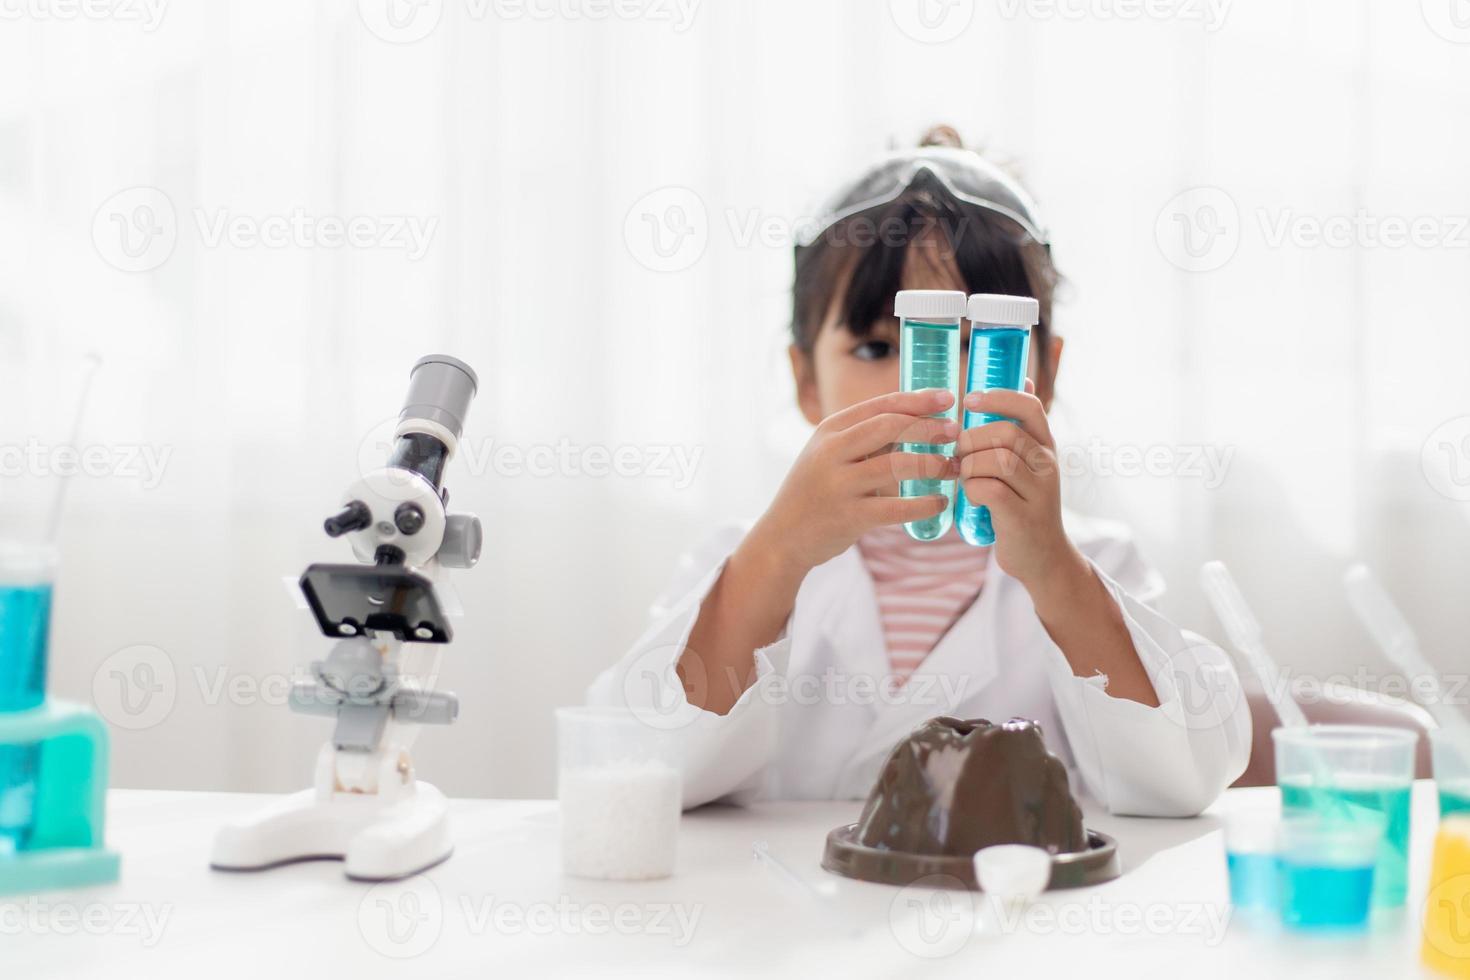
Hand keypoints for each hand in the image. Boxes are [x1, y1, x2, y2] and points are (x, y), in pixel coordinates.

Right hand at [747, 388, 959, 576]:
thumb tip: (917, 420)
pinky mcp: (849, 517)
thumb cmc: (815, 491)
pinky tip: (940, 502)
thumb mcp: (829, 455)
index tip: (947, 398)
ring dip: (933, 464)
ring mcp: (839, 484)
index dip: (918, 400)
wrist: (782, 537)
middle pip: (890, 427)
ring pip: (897, 466)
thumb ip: (864, 438)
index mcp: (829, 430)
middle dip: (928, 427)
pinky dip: (924, 504)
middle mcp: (831, 452)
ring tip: (953, 467)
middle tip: (955, 432)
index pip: (880, 405)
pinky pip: (897, 507)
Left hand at [955, 379, 1085, 594]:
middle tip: (958, 455)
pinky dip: (972, 490)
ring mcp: (1038, 491)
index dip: (997, 397)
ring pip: (996, 461)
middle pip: (1006, 433)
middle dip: (971, 440)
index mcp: (1046, 445)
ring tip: (965, 477)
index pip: (1029, 406)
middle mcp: (1047, 464)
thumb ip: (1022, 427)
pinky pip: (989, 490)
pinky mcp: (1022, 516)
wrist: (1043, 558)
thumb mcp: (1029, 462)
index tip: (969, 400)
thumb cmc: (1025, 505)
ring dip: (969, 466)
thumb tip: (1023, 379)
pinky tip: (972, 497)